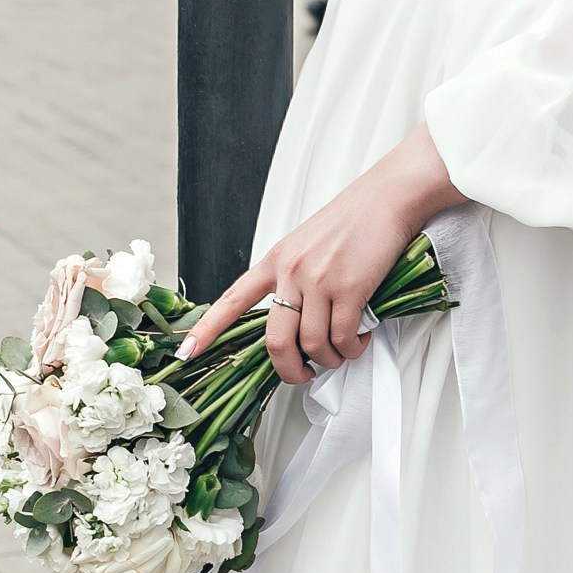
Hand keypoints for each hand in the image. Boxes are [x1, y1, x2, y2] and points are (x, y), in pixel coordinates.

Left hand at [181, 126, 454, 384]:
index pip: (232, 300)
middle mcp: (291, 272)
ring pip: (313, 345)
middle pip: (276, 342)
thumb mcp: (307, 245)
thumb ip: (295, 279)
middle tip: (305, 374)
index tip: (186, 353)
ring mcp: (319, 280)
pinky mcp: (350, 287)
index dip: (207, 330)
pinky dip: (352, 348)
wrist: (386, 198)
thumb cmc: (352, 221)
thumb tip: (298, 323)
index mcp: (275, 261)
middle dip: (291, 370)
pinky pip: (343, 337)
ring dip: (330, 359)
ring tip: (343, 352)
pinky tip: (359, 340)